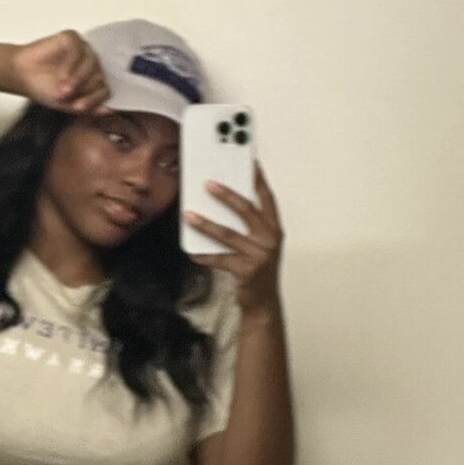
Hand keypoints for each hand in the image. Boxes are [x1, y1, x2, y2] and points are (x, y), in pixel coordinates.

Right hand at [11, 30, 112, 114]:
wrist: (23, 76)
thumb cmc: (45, 88)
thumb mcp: (70, 105)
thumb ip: (91, 108)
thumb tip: (111, 111)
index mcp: (94, 80)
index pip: (105, 90)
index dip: (95, 100)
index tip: (80, 107)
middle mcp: (91, 64)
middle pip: (99, 76)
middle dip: (84, 89)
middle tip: (67, 96)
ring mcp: (83, 50)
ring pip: (92, 63)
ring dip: (77, 78)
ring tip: (63, 88)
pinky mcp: (71, 38)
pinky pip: (78, 50)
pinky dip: (71, 64)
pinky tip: (61, 75)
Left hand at [182, 161, 284, 317]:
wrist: (263, 302)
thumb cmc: (258, 269)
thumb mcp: (259, 244)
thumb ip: (248, 225)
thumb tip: (220, 205)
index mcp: (275, 229)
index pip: (267, 198)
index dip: (257, 179)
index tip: (248, 162)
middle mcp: (270, 240)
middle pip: (247, 211)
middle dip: (226, 195)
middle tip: (207, 184)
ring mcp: (259, 256)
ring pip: (228, 235)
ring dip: (206, 224)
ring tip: (189, 215)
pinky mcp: (246, 271)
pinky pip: (220, 259)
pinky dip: (204, 256)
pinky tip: (192, 251)